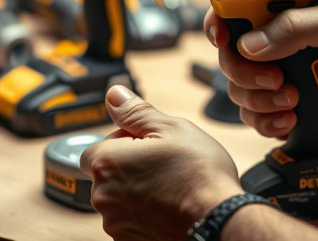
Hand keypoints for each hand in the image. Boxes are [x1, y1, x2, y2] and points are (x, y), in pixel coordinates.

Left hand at [80, 85, 242, 239]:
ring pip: (121, 198)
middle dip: (131, 167)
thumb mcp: (171, 128)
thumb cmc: (199, 175)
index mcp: (107, 163)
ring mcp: (116, 223)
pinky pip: (133, 220)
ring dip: (139, 191)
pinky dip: (147, 214)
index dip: (124, 142)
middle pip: (109, 174)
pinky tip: (170, 207)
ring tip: (172, 188)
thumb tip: (113, 95)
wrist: (219, 222)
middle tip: (165, 165)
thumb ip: (135, 112)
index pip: (98, 146)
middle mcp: (103, 196)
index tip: (149, 145)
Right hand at [205, 0, 317, 142]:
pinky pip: (260, 120)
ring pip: (242, 91)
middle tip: (277, 79)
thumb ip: (298, 27)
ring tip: (294, 102)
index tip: (225, 39)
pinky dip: (268, 123)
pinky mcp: (299, 112)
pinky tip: (292, 121)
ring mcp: (291, 79)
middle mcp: (289, 44)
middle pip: (233, 57)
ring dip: (259, 100)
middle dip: (245, 72)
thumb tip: (250, 43)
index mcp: (298, 13)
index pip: (242, 11)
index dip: (224, 24)